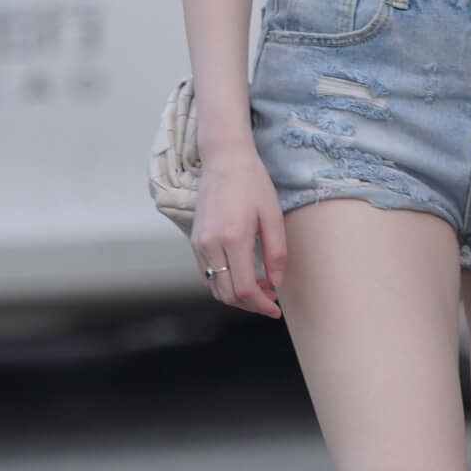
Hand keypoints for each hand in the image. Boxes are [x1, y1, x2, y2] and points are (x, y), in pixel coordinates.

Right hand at [191, 142, 285, 319]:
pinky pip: (206, 275)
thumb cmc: (253, 184)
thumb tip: (275, 283)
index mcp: (233, 238)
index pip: (244, 288)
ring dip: (236, 296)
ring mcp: (199, 243)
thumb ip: (276, 253)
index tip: (275, 309)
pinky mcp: (194, 241)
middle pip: (227, 294)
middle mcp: (211, 244)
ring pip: (215, 287)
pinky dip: (223, 284)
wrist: (224, 160)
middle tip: (270, 299)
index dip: (261, 305)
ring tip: (259, 288)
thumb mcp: (273, 216)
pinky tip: (242, 276)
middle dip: (250, 304)